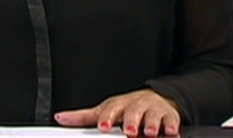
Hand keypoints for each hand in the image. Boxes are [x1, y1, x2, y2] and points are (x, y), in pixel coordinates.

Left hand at [53, 89, 180, 136]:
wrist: (154, 99)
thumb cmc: (125, 109)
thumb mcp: (105, 110)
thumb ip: (83, 117)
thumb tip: (60, 118)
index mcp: (118, 106)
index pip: (111, 111)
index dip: (107, 118)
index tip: (103, 126)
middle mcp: (135, 107)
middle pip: (133, 113)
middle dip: (131, 122)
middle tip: (128, 131)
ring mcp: (153, 111)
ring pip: (153, 117)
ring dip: (151, 125)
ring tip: (149, 133)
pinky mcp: (169, 117)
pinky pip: (172, 122)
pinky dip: (172, 128)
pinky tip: (171, 133)